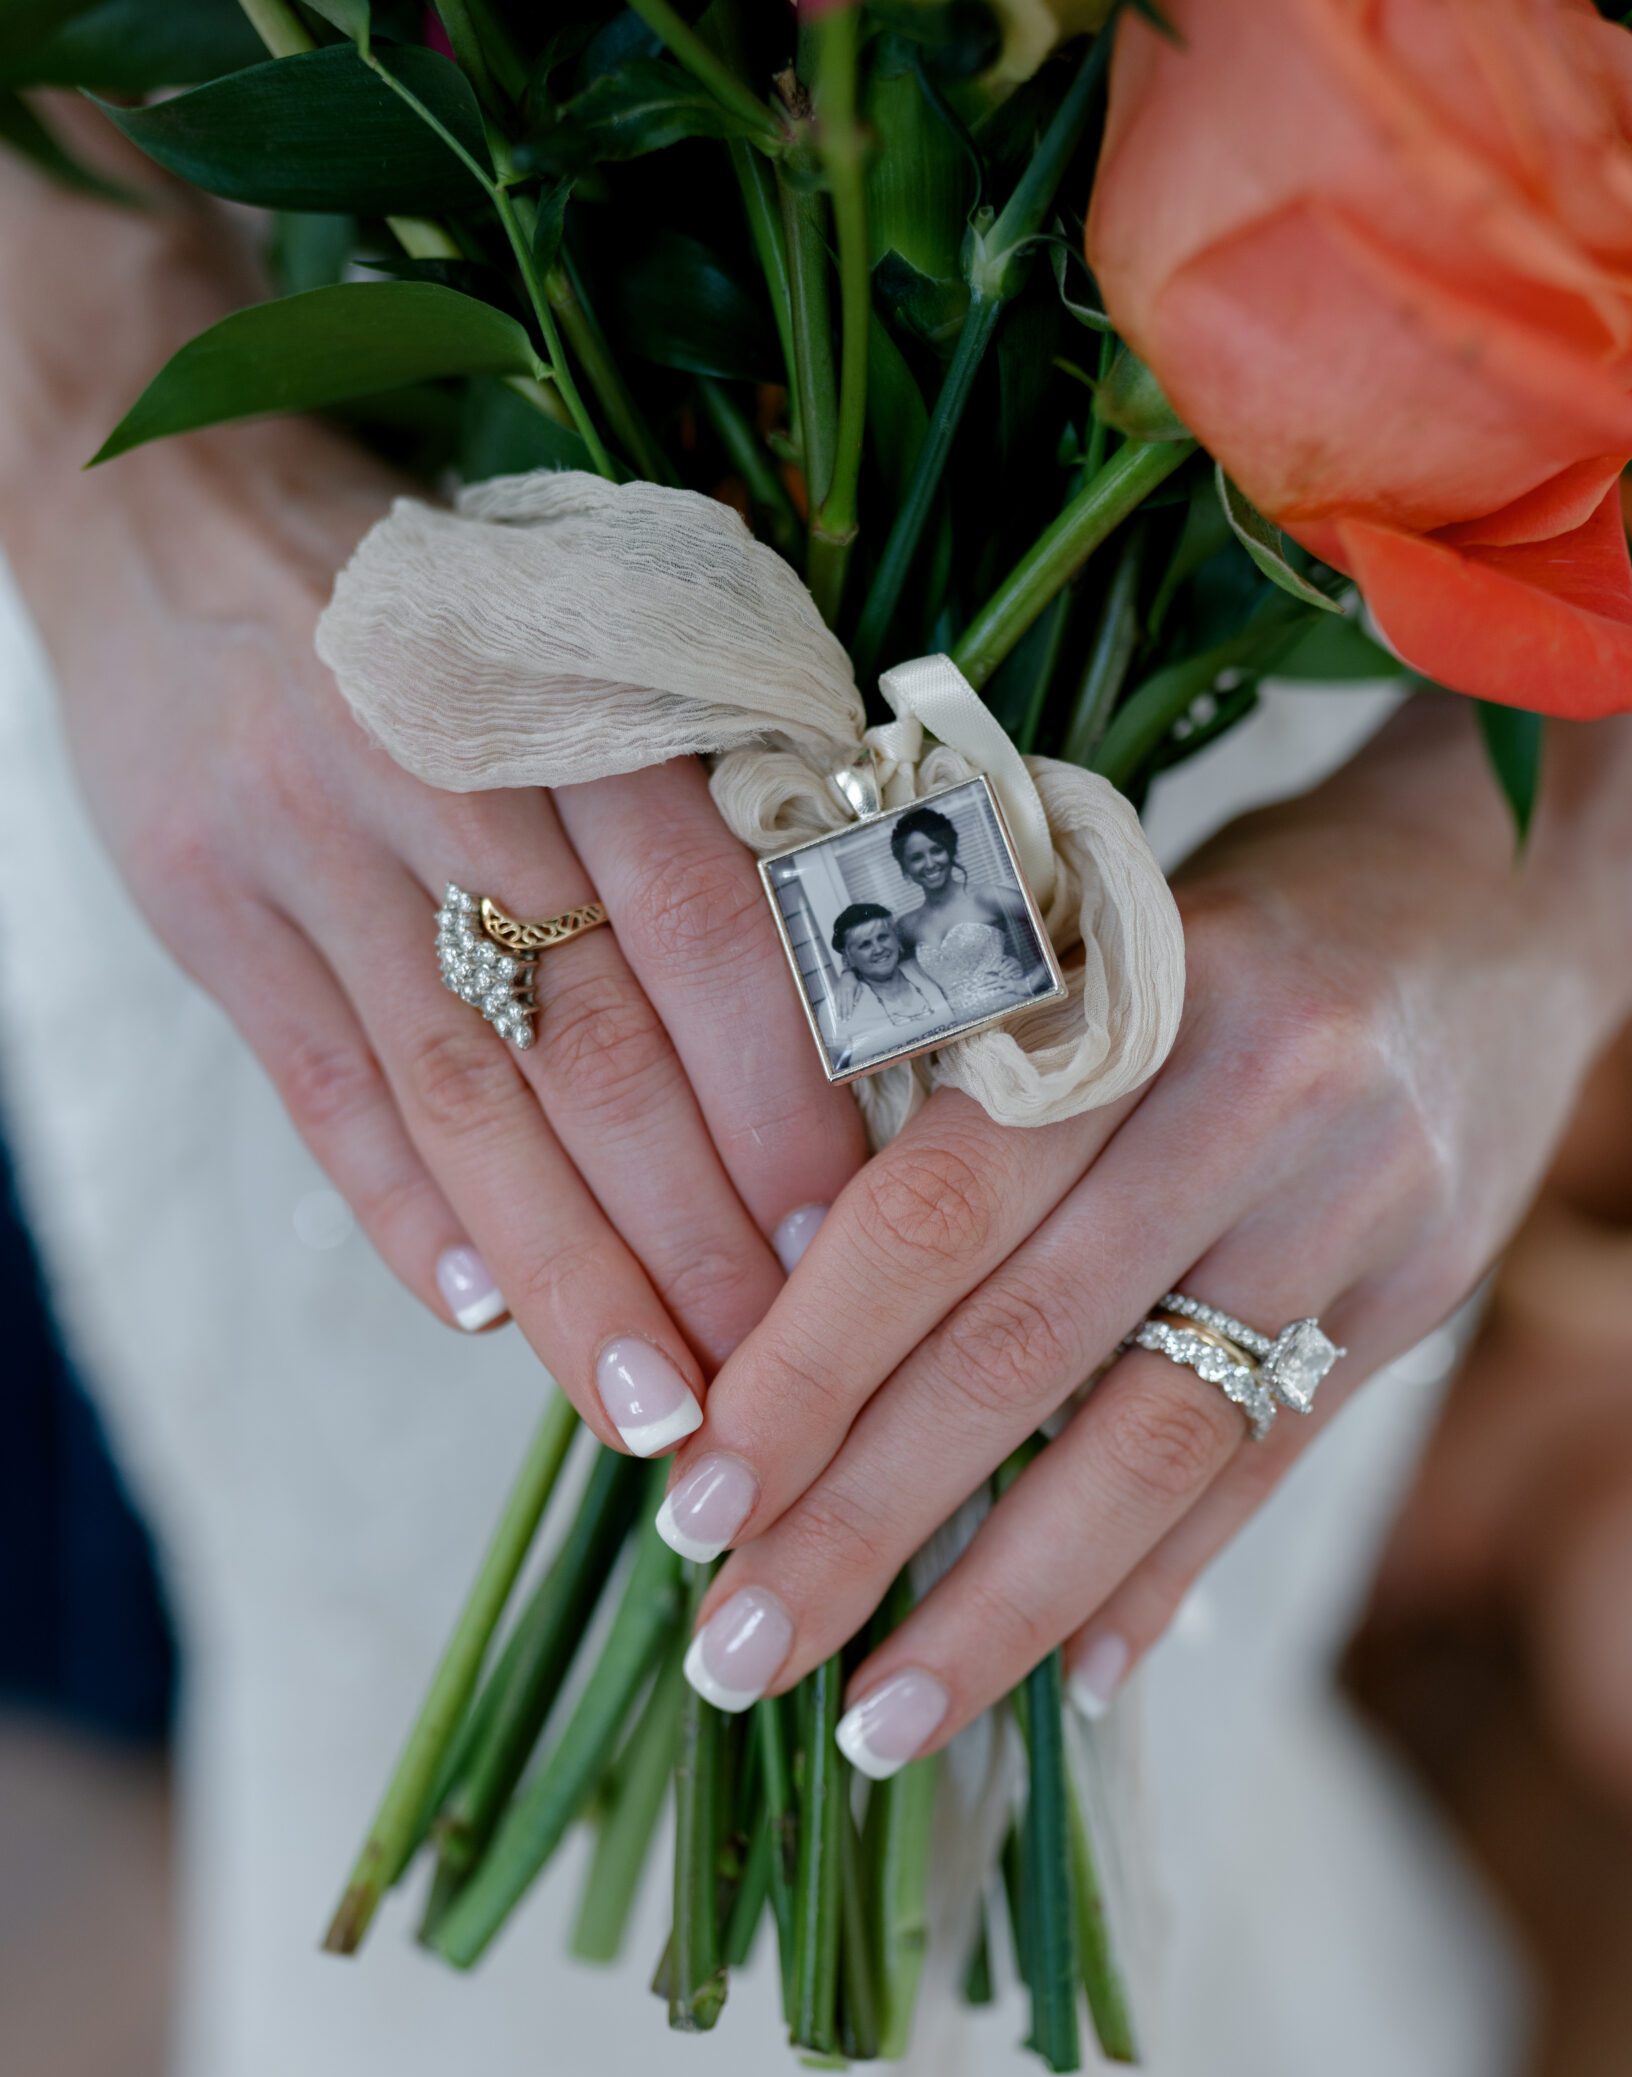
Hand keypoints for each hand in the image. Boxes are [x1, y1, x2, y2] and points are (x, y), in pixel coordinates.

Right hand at [13, 417, 862, 1445]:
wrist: (167, 507)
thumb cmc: (443, 598)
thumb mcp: (585, 632)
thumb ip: (697, 793)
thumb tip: (844, 1015)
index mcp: (574, 689)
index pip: (707, 928)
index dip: (783, 1099)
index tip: (852, 1244)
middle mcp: (439, 766)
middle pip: (593, 1041)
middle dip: (694, 1234)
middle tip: (773, 1378)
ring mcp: (304, 845)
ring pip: (462, 1098)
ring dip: (567, 1269)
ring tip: (650, 1401)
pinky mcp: (205, 910)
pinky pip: (319, 1094)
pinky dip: (405, 1213)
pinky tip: (484, 1316)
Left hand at [658, 689, 1631, 1759]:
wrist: (1500, 892)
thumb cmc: (1226, 917)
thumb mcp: (1080, 946)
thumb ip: (962, 1111)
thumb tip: (776, 1343)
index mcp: (1124, 989)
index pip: (932, 1210)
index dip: (805, 1369)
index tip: (697, 1500)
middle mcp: (1249, 1099)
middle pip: (1020, 1352)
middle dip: (861, 1524)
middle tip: (737, 1652)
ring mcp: (1354, 1208)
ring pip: (1146, 1442)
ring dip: (997, 1607)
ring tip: (876, 1724)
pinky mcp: (1420, 1292)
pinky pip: (1270, 1465)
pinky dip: (1160, 1579)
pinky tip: (1072, 1685)